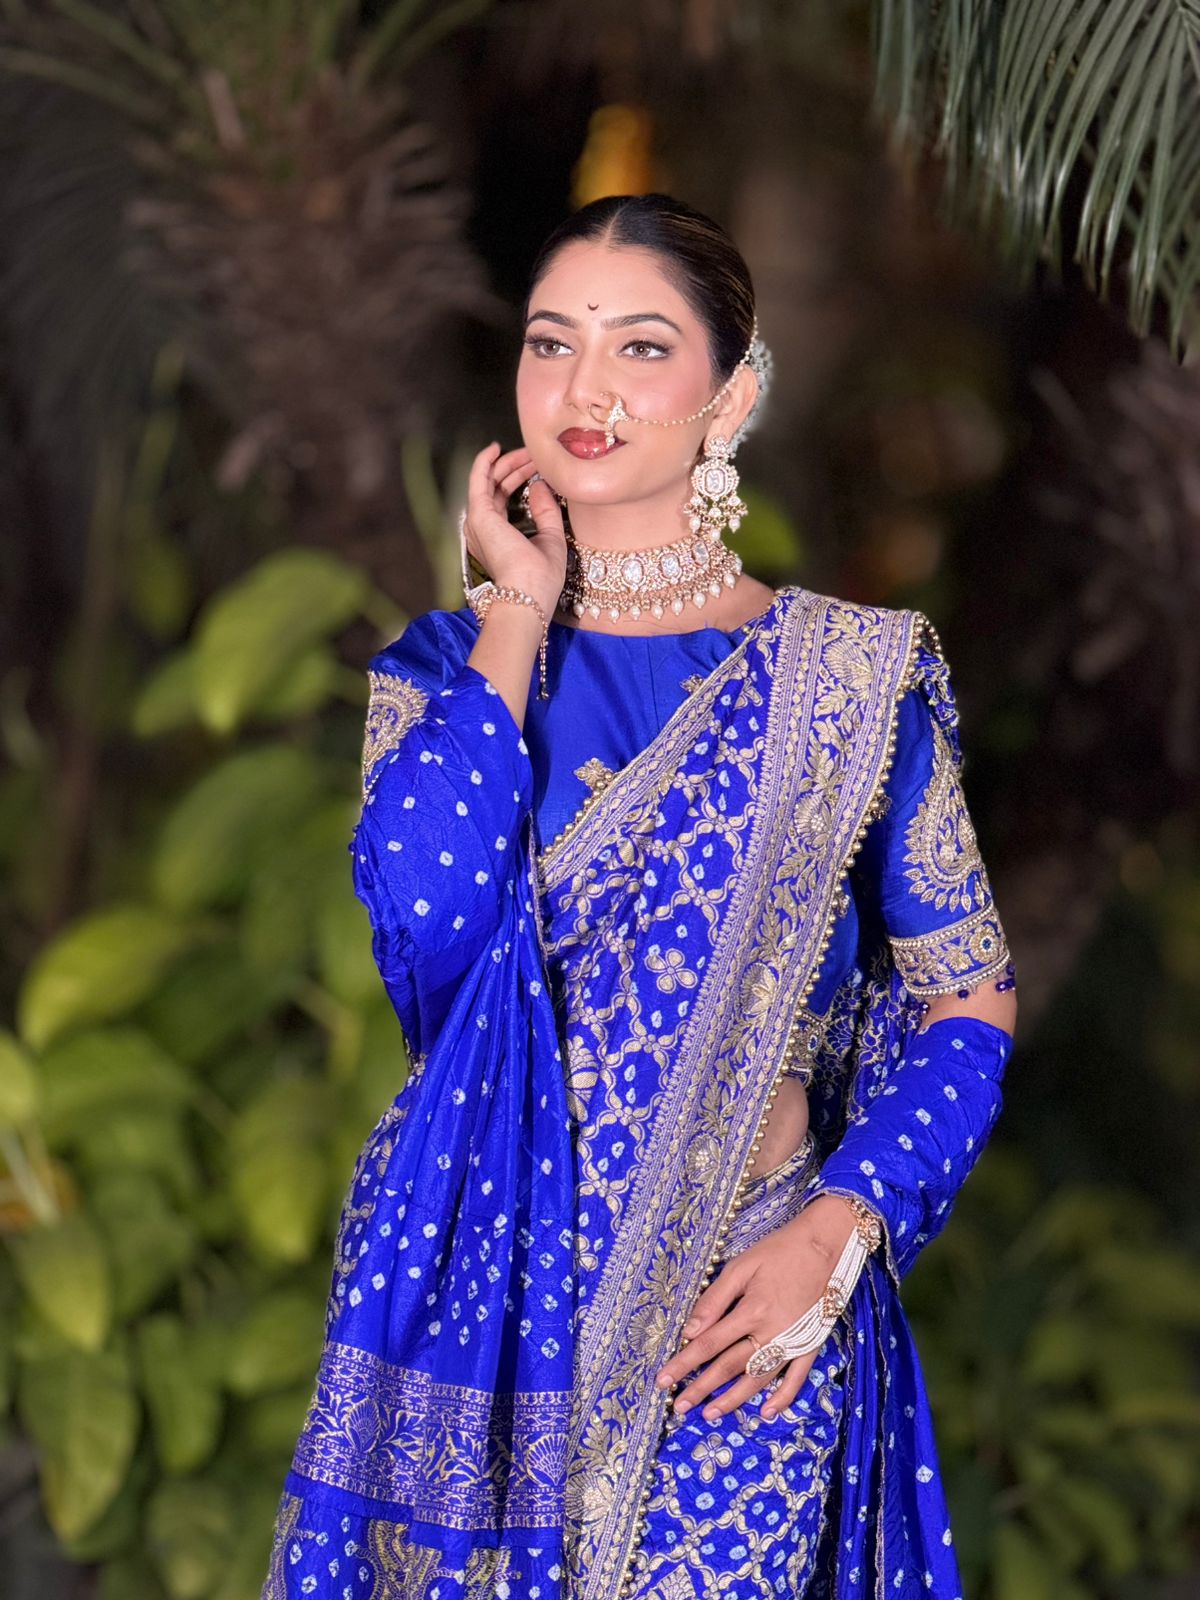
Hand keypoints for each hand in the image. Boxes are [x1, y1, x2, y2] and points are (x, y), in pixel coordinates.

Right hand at [463, 442, 565, 618]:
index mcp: (499, 537)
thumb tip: (539, 485)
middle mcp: (485, 529)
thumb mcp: (552, 539)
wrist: (528, 596)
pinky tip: (496, 447)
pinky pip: (479, 480)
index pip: (506, 499)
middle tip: (536, 454)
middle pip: (497, 488)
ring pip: (490, 481)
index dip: (521, 479)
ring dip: (508, 463)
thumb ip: (546, 511)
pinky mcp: (479, 515)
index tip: (538, 466)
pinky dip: (485, 462)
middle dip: (516, 468)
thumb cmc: (540, 578)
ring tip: (528, 450)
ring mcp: (480, 522)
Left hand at [653, 1194, 861, 1422]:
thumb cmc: (778, 1251)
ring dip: (733, 1400)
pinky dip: (783, 1398)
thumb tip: (690, 1331)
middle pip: (728, 1366)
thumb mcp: (741, 1266)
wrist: (825, 1244)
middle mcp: (771, 1333)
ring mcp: (793, 1342)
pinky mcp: (811, 1345)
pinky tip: (767, 1413)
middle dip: (701, 1388)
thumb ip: (714, 1299)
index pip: (708, 1344)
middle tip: (678, 1406)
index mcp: (751, 1311)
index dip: (683, 1363)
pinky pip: (796, 1379)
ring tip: (710, 1414)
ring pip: (757, 1379)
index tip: (663, 1380)